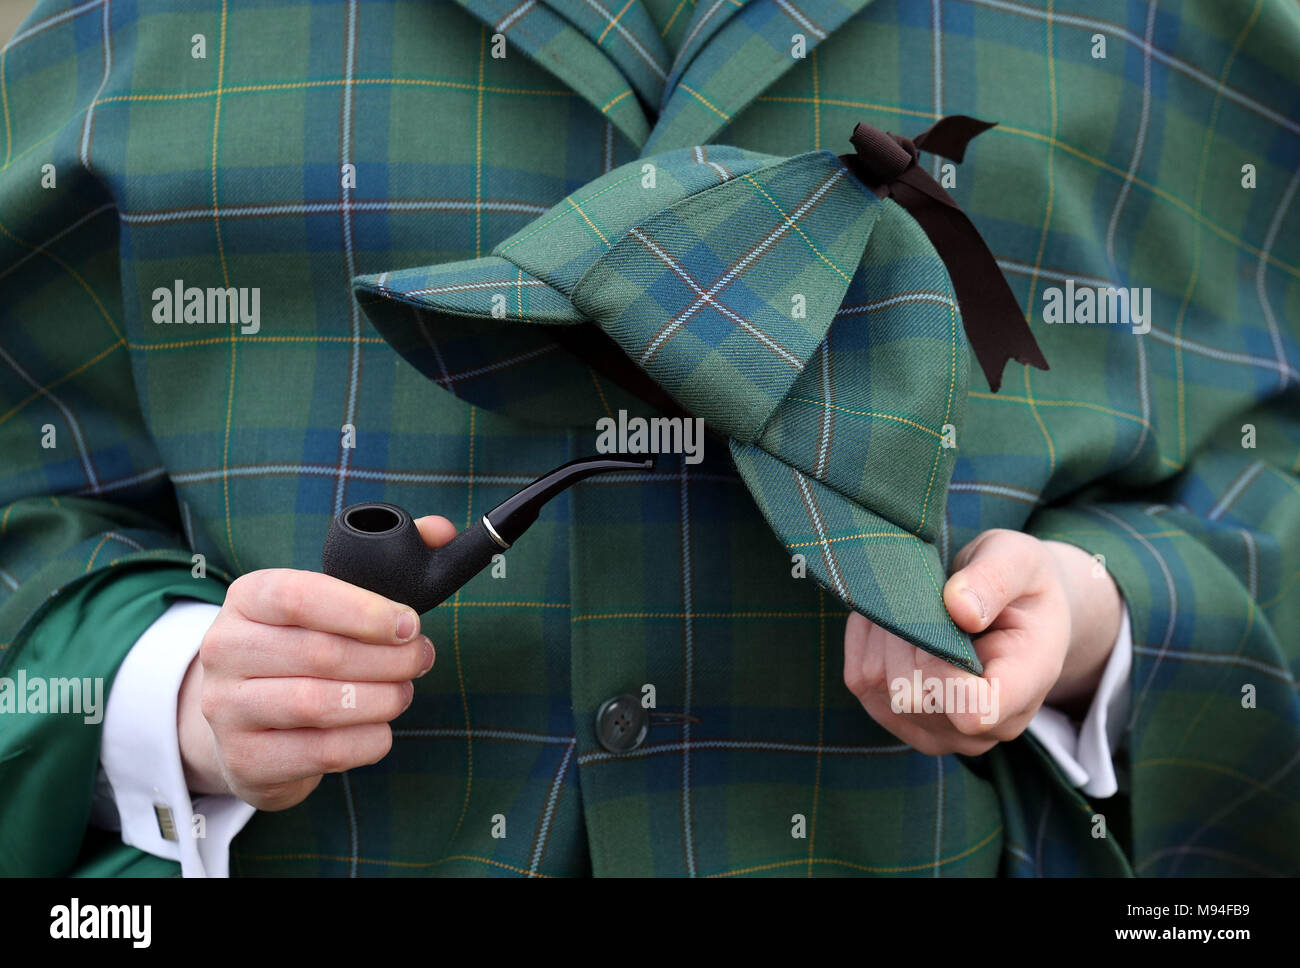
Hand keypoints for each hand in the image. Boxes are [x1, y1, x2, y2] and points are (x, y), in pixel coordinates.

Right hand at [177, 515, 456, 810]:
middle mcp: (224, 650)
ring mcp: (227, 709)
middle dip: (388, 659)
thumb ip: (387, 562)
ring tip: (403, 692)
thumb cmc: (302, 646)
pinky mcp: (246, 760)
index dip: (363, 611)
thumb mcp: (330, 600)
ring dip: (381, 699)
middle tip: (422, 658)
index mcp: (247, 598)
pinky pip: (322, 752)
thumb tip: (441, 530)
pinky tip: (380, 728)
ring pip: (318, 705)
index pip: (298, 596)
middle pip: (319, 654)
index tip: (409, 624)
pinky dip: (366, 741)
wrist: (245, 721)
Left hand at [842, 529, 1121, 755]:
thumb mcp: (1020, 559)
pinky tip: (891, 618)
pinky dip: (866, 640)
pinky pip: (861, 681)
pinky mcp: (903, 719)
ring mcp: (943, 732)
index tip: (945, 612)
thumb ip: (995, 579)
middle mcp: (987, 726)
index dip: (943, 666)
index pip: (976, 709)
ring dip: (884, 634)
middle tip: (923, 591)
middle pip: (917, 695)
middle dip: (908, 634)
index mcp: (1027, 683)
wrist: (1016, 610)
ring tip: (912, 602)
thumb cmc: (1021, 582)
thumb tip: (960, 609)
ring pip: (882, 688)